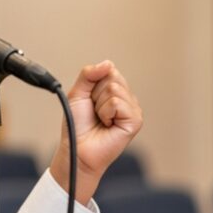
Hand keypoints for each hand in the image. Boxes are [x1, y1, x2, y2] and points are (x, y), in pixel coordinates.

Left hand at [49, 60, 142, 203]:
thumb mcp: (78, 93)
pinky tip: (107, 125)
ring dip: (100, 105)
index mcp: (116, 91)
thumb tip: (108, 63)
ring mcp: (133, 109)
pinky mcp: (135, 121)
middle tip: (95, 112)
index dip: (93, 84)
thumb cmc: (78, 125)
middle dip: (96, 94)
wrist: (77, 148)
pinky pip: (117, 103)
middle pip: (112, 77)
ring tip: (101, 119)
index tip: (89, 100)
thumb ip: (89, 74)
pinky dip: (106, 113)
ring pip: (114, 89)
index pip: (109, 70)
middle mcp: (127, 99)